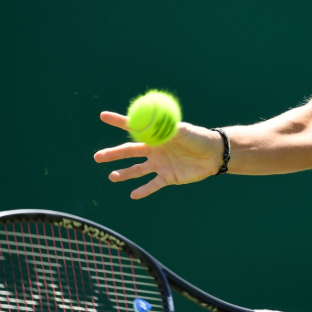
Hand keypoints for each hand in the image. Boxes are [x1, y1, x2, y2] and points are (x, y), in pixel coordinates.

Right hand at [94, 111, 222, 198]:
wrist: (214, 154)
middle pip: (129, 152)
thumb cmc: (199, 138)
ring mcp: (160, 164)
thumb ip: (167, 128)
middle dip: (113, 154)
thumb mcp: (183, 131)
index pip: (133, 127)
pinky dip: (144, 190)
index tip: (103, 116)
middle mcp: (155, 150)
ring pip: (138, 170)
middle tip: (97, 156)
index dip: (118, 121)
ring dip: (125, 174)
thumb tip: (151, 122)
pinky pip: (153, 185)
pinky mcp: (168, 177)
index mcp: (156, 136)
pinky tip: (133, 195)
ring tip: (112, 177)